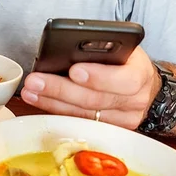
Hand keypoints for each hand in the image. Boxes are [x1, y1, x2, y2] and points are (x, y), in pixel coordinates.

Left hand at [21, 47, 160, 130]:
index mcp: (141, 73)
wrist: (145, 85)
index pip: (125, 79)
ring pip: (84, 114)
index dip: (98, 77)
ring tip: (30, 91)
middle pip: (96, 100)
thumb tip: (66, 45)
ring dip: (53, 102)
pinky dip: (58, 111)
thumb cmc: (127, 60)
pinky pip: (80, 122)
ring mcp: (124, 119)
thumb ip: (102, 47)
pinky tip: (40, 101)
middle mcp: (136, 100)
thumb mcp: (122, 47)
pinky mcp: (110, 130)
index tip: (74, 70)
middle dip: (62, 89)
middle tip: (36, 81)